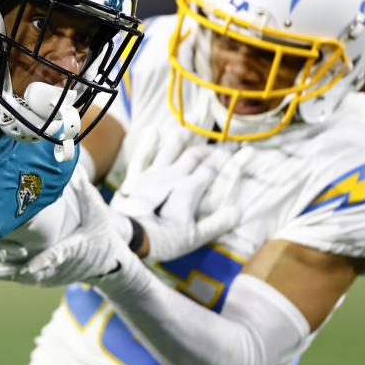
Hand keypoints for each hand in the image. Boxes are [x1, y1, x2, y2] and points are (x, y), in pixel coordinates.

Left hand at [0, 170, 139, 289]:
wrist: (110, 264)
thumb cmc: (102, 235)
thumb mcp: (97, 212)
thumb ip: (84, 192)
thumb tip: (74, 169)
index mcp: (74, 249)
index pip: (57, 256)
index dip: (43, 262)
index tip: (28, 266)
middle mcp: (63, 267)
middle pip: (35, 271)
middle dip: (12, 268)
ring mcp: (56, 276)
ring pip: (27, 279)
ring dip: (6, 273)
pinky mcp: (50, 280)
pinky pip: (26, 281)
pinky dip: (9, 276)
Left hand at [112, 128, 239, 260]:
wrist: (126, 236)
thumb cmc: (161, 239)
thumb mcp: (194, 237)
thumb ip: (217, 224)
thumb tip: (238, 211)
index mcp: (189, 189)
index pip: (212, 167)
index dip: (226, 155)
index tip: (237, 146)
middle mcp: (172, 175)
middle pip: (195, 155)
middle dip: (211, 147)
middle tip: (223, 142)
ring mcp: (152, 174)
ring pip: (170, 148)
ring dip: (182, 136)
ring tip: (192, 125)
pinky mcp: (135, 177)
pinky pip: (142, 155)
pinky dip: (148, 142)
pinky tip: (153, 130)